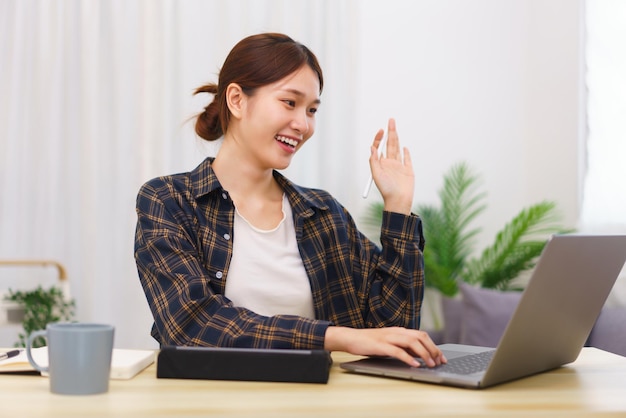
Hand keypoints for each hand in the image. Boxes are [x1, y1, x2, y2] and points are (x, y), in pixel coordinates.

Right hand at [324, 326, 446, 367]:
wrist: (351, 338)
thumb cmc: (370, 342)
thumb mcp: (390, 343)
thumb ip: (403, 347)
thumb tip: (419, 355)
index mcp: (399, 331)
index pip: (422, 335)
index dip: (434, 345)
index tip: (441, 357)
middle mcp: (396, 332)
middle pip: (420, 337)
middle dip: (432, 349)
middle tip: (439, 361)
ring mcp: (388, 337)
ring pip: (411, 342)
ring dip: (423, 354)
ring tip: (430, 364)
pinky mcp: (380, 345)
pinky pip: (397, 351)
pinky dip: (408, 358)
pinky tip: (415, 364)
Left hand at [369, 118, 413, 214]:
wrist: (399, 200)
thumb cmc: (386, 190)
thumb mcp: (376, 175)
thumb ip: (374, 160)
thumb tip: (372, 147)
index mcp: (381, 163)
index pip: (379, 147)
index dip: (379, 138)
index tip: (381, 131)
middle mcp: (389, 163)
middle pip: (389, 145)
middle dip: (390, 132)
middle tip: (391, 120)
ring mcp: (399, 166)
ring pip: (397, 149)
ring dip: (396, 138)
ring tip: (394, 127)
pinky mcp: (408, 170)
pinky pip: (407, 159)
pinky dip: (406, 153)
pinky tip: (405, 148)